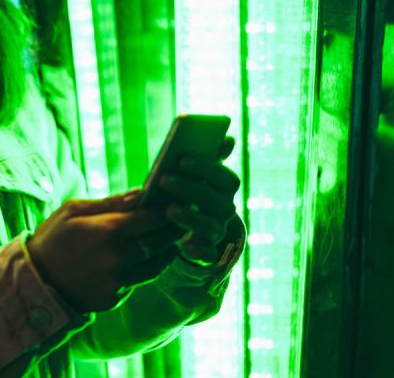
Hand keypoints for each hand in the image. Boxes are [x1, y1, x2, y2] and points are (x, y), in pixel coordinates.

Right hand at [27, 190, 185, 312]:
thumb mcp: (73, 210)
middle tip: (181, 220)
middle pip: (161, 242)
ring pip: (156, 265)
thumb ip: (110, 203)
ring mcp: (118, 282)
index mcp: (108, 231)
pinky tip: (142, 260)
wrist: (33, 282)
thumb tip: (141, 193)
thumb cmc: (52, 238)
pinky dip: (143, 270)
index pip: (153, 218)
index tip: (178, 202)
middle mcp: (118, 258)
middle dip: (173, 230)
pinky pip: (138, 282)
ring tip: (168, 241)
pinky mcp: (115, 298)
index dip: (168, 210)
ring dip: (165, 252)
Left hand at [160, 137, 241, 266]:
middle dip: (190, 189)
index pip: (225, 178)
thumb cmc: (188, 190)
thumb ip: (206, 156)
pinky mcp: (207, 252)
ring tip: (169, 209)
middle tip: (164, 179)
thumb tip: (229, 139)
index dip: (206, 167)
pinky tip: (184, 245)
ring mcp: (217, 232)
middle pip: (216, 201)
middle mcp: (225, 210)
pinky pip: (208, 254)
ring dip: (190, 217)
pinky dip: (198, 250)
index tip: (182, 158)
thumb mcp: (193, 173)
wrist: (192, 226)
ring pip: (211, 226)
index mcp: (224, 189)